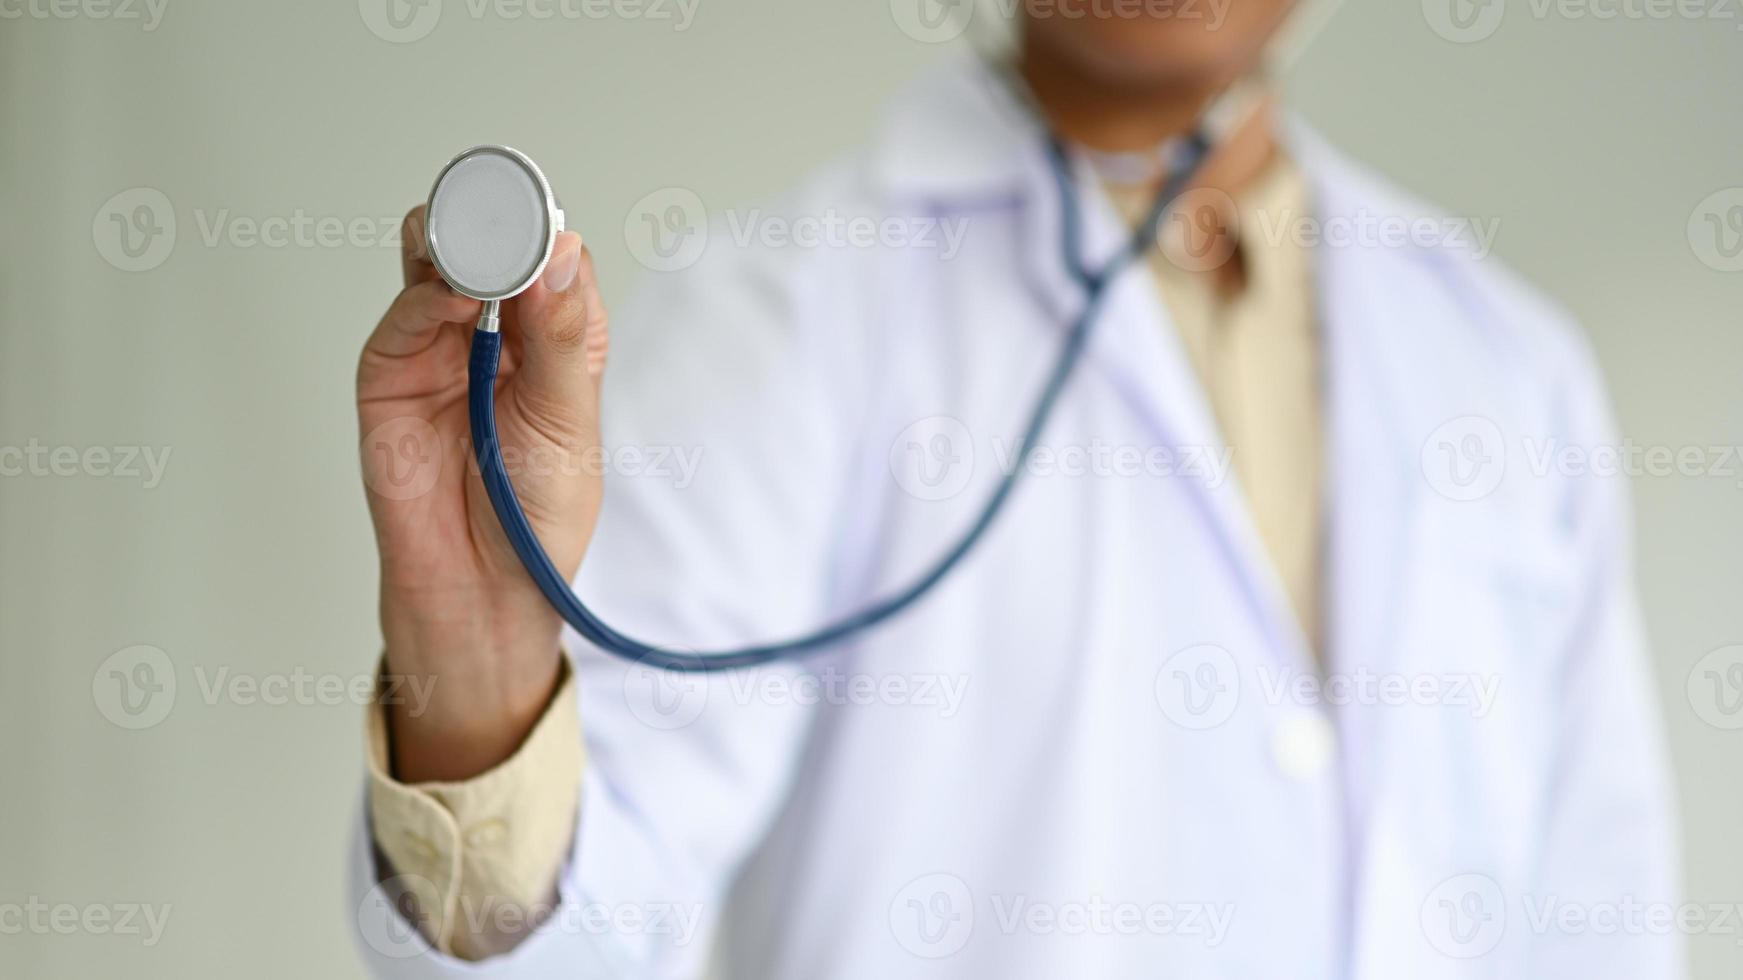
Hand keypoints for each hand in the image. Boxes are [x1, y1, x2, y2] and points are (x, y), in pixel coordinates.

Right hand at [357, 206, 607, 782]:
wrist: (481, 588)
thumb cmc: (535, 514)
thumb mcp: (567, 420)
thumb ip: (561, 337)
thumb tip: (561, 254)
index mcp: (557, 340)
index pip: (555, 261)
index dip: (549, 236)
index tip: (549, 225)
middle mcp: (499, 333)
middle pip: (494, 249)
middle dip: (498, 225)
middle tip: (507, 217)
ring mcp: (440, 346)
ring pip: (441, 265)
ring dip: (457, 244)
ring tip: (477, 247)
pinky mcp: (391, 371)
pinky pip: (405, 316)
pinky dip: (427, 295)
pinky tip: (452, 294)